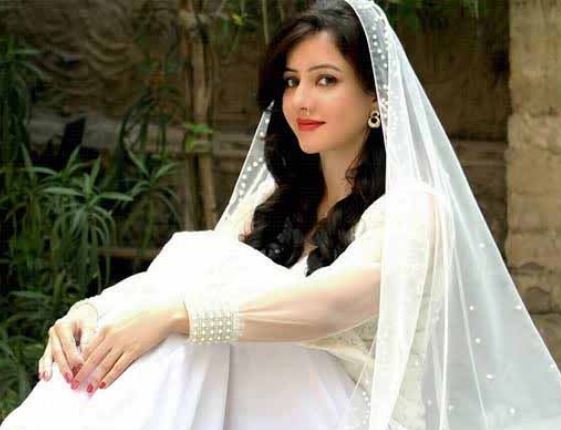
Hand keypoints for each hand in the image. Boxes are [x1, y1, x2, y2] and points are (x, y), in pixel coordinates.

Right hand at [39, 303, 97, 382]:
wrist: (80, 314)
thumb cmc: (86, 320)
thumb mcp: (90, 326)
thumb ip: (88, 340)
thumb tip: (87, 357)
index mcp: (63, 325)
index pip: (68, 344)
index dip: (74, 357)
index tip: (81, 367)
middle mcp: (54, 332)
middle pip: (57, 352)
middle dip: (63, 366)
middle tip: (70, 378)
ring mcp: (50, 339)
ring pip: (49, 355)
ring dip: (49, 368)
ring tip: (48, 379)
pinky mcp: (49, 346)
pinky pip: (45, 357)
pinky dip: (44, 366)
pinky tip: (43, 377)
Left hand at [71, 298, 187, 393]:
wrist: (163, 313)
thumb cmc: (145, 309)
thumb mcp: (122, 311)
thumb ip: (111, 320)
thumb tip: (105, 326)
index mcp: (106, 326)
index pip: (88, 347)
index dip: (80, 360)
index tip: (74, 369)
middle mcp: (111, 337)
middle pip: (92, 359)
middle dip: (82, 373)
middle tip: (73, 384)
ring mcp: (122, 345)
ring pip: (103, 366)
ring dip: (94, 379)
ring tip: (87, 389)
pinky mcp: (134, 351)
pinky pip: (118, 367)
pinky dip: (110, 377)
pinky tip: (103, 385)